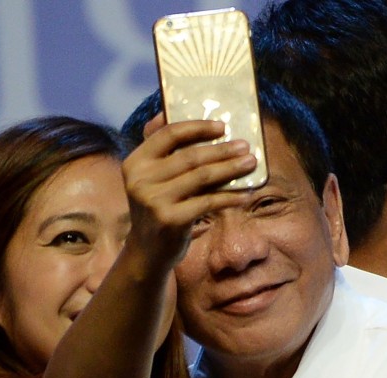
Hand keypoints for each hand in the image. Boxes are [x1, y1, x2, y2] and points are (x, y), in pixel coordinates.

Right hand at [123, 113, 256, 268]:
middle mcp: (140, 180)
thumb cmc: (158, 207)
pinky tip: (245, 193)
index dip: (197, 127)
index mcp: (135, 162)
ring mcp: (154, 201)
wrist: (147, 251)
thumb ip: (165, 152)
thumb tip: (187, 118)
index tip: (222, 126)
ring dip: (230, 169)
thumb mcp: (152, 178)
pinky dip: (229, 196)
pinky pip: (208, 202)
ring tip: (251, 163)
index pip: (168, 134)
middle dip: (222, 150)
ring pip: (202, 177)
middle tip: (245, 146)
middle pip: (190, 157)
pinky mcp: (170, 220)